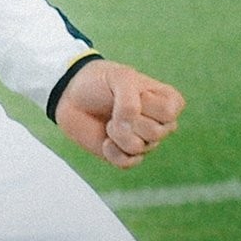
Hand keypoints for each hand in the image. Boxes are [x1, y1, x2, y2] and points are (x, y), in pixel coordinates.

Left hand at [55, 59, 183, 169]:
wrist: (72, 96)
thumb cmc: (100, 81)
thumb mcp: (119, 77)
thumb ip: (129, 99)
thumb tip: (130, 126)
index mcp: (167, 101)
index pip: (168, 112)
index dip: (145, 102)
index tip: (133, 91)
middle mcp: (161, 124)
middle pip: (156, 132)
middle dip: (128, 119)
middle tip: (116, 107)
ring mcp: (144, 141)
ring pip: (140, 148)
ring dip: (118, 133)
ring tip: (110, 121)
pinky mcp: (126, 155)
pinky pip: (128, 162)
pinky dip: (112, 152)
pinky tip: (105, 140)